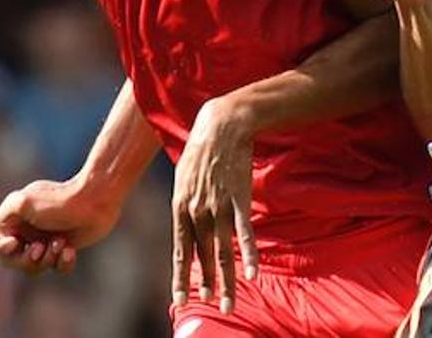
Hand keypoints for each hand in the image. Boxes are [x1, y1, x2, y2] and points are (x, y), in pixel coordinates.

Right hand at [0, 177, 119, 274]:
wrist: (97, 200)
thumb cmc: (61, 201)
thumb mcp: (24, 202)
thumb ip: (5, 216)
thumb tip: (3, 234)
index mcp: (14, 219)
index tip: (15, 243)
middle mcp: (27, 231)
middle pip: (11, 260)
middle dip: (25, 259)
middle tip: (40, 247)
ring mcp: (45, 240)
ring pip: (34, 267)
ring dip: (46, 260)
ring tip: (60, 243)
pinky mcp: (64, 248)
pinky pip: (56, 267)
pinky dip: (62, 262)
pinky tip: (70, 250)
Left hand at [172, 96, 257, 314]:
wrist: (221, 125)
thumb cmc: (200, 149)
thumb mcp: (182, 179)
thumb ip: (185, 204)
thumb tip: (186, 224)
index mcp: (179, 208)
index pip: (180, 252)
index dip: (181, 278)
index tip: (181, 300)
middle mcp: (196, 212)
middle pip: (202, 257)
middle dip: (206, 285)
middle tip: (210, 307)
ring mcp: (218, 206)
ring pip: (222, 250)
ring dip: (226, 279)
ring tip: (229, 302)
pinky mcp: (239, 198)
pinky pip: (244, 232)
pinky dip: (249, 254)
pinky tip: (251, 273)